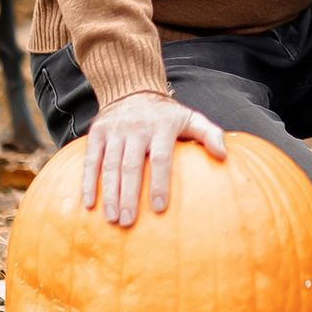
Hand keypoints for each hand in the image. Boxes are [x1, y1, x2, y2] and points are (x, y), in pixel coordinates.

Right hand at [80, 91, 226, 225]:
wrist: (132, 89)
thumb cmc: (166, 114)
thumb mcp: (191, 118)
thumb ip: (210, 134)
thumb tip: (223, 155)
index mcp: (161, 126)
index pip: (160, 158)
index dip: (160, 184)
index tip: (159, 208)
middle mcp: (136, 127)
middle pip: (131, 166)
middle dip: (129, 196)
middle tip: (128, 222)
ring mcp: (115, 130)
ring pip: (109, 166)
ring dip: (109, 194)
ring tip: (112, 218)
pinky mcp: (97, 133)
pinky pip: (91, 160)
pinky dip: (88, 182)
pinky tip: (89, 203)